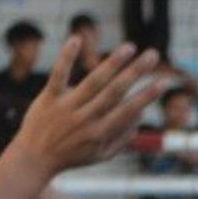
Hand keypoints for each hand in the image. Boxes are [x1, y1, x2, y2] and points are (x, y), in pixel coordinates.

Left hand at [8, 39, 163, 175]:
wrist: (33, 159)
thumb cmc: (71, 156)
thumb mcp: (100, 155)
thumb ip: (122, 138)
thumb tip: (141, 115)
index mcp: (99, 133)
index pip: (128, 111)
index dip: (147, 96)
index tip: (163, 82)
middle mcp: (85, 119)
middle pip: (114, 91)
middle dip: (135, 73)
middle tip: (153, 55)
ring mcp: (66, 107)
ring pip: (93, 81)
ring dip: (113, 63)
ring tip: (130, 47)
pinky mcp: (48, 98)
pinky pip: (59, 75)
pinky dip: (67, 57)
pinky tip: (76, 39)